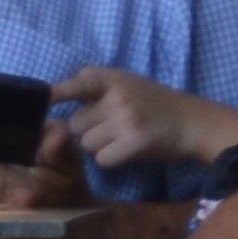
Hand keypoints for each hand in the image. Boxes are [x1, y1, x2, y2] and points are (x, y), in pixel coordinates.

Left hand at [51, 65, 237, 175]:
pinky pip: (103, 159)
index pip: (79, 83)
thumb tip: (57, 95)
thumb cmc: (155, 103)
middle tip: (110, 128)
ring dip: (99, 147)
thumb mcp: (128, 83)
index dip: (59, 92)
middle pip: (76, 124)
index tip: (44, 99)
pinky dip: (111, 159)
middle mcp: (118, 96)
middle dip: (87, 130)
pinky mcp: (135, 142)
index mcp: (114, 78)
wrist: (193, 122)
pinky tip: (127, 151)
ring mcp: (127, 119)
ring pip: (87, 144)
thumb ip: (96, 86)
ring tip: (120, 139)